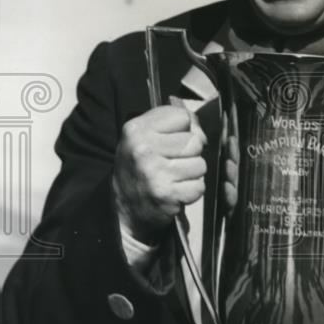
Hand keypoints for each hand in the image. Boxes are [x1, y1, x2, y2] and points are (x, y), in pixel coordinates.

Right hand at [113, 102, 206, 244]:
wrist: (122, 207)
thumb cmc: (140, 166)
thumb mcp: (145, 135)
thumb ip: (173, 122)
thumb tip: (201, 132)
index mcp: (137, 129)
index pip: (182, 116)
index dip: (183, 129)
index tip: (172, 141)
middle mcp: (143, 149)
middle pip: (195, 141)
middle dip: (190, 154)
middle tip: (172, 163)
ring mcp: (155, 173)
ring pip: (200, 165)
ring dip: (192, 173)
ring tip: (174, 177)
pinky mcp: (166, 195)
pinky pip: (199, 187)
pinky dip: (191, 191)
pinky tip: (176, 191)